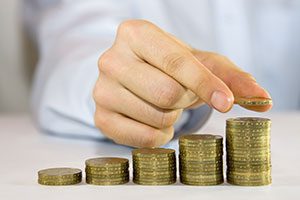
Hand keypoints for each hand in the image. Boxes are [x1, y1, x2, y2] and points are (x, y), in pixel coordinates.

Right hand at [93, 20, 270, 146]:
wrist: (138, 73)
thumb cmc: (170, 65)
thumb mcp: (202, 62)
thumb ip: (232, 77)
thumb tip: (262, 99)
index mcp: (135, 33)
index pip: (176, 63)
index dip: (206, 84)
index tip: (227, 102)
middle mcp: (111, 59)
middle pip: (167, 93)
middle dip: (184, 99)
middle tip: (180, 94)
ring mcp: (100, 90)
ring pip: (157, 117)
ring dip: (172, 116)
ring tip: (165, 104)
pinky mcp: (100, 117)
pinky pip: (142, 138)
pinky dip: (159, 134)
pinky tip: (155, 120)